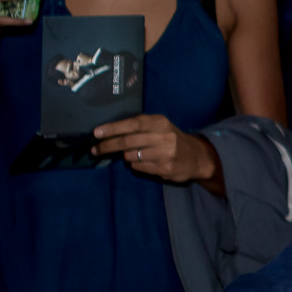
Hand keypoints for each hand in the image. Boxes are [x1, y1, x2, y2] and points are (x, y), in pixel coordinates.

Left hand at [92, 115, 218, 183]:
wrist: (196, 157)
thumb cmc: (170, 139)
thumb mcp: (159, 127)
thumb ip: (139, 127)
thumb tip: (108, 132)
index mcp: (160, 122)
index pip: (133, 123)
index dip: (113, 128)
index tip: (96, 133)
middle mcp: (164, 136)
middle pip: (128, 142)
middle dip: (108, 146)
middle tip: (95, 150)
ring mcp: (165, 154)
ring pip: (131, 156)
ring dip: (125, 156)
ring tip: (133, 154)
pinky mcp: (165, 168)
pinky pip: (138, 167)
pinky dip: (135, 164)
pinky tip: (145, 162)